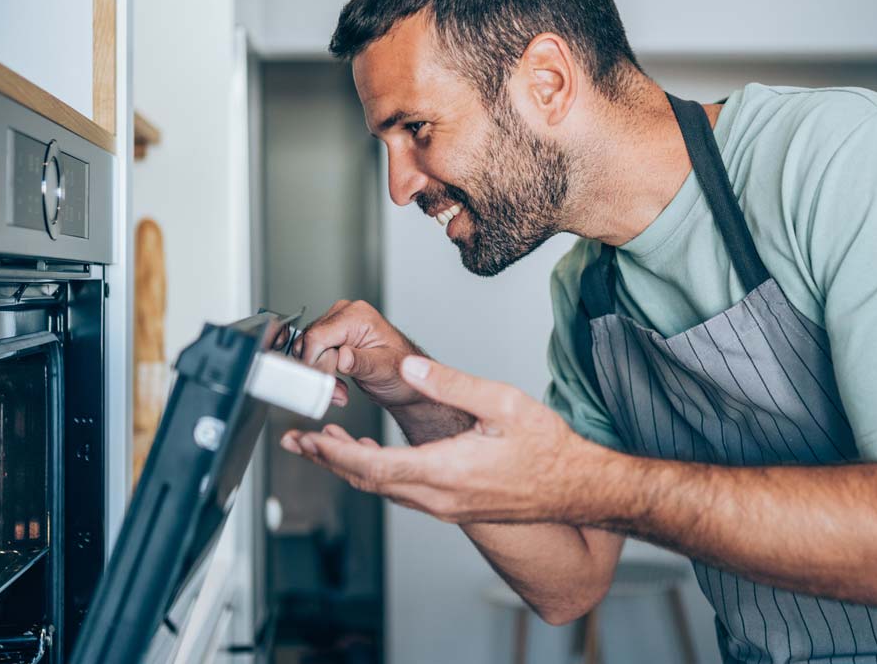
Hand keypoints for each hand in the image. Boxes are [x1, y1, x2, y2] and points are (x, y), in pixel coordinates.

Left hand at [279, 356, 596, 524]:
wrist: (578, 488)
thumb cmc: (548, 448)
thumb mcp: (503, 402)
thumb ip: (452, 384)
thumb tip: (409, 368)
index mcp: (448, 471)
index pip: (374, 467)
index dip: (336, 454)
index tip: (309, 438)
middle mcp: (441, 498)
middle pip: (369, 483)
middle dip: (329, 460)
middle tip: (298, 442)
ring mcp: (446, 507)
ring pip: (384, 490)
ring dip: (350, 468)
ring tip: (323, 447)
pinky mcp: (454, 507)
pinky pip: (403, 493)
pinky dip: (377, 474)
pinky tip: (369, 459)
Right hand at [295, 300, 424, 409]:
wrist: (405, 381)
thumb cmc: (401, 373)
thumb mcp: (384, 369)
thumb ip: (362, 362)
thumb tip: (343, 357)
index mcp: (358, 315)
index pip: (317, 336)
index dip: (314, 362)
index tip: (323, 383)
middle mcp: (344, 315)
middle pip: (308, 343)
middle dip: (319, 372)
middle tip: (337, 392)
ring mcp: (336, 325)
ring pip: (306, 350)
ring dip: (320, 376)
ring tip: (340, 391)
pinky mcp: (331, 338)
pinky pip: (312, 355)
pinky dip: (321, 374)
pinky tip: (337, 385)